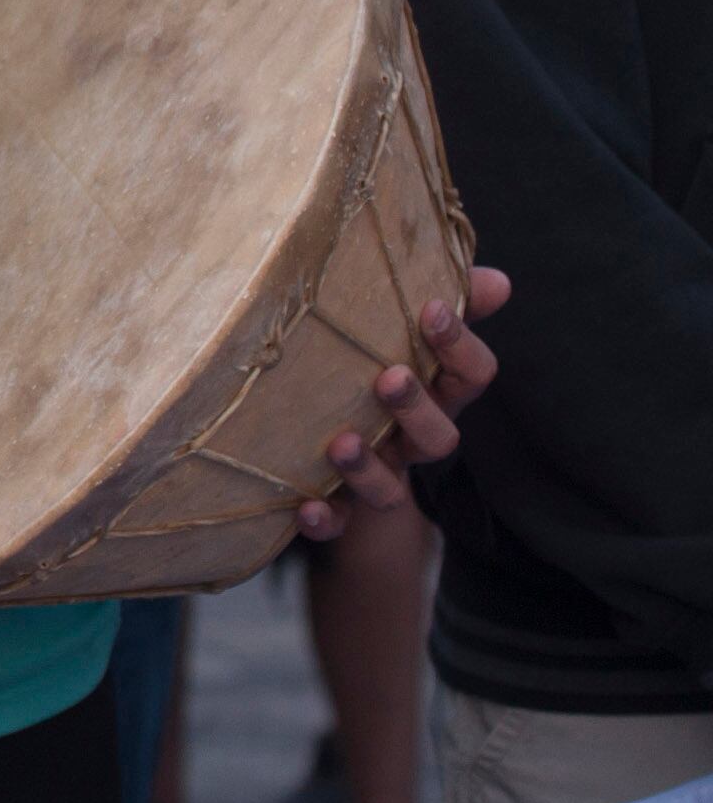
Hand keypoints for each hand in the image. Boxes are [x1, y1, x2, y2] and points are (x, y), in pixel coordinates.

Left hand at [297, 266, 509, 537]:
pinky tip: (305, 507)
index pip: (471, 376)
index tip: (430, 309)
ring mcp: (377, 477)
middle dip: (418, 408)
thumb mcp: (398, 335)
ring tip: (341, 442)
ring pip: (390, 488)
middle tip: (391, 377)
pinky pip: (336, 524)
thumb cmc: (368, 374)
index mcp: (433, 395)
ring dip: (369, 468)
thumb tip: (497, 279)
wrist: (336, 465)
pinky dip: (324, 519)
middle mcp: (410, 440)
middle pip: (439, 437)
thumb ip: (442, 299)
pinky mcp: (337, 509)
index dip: (459, 347)